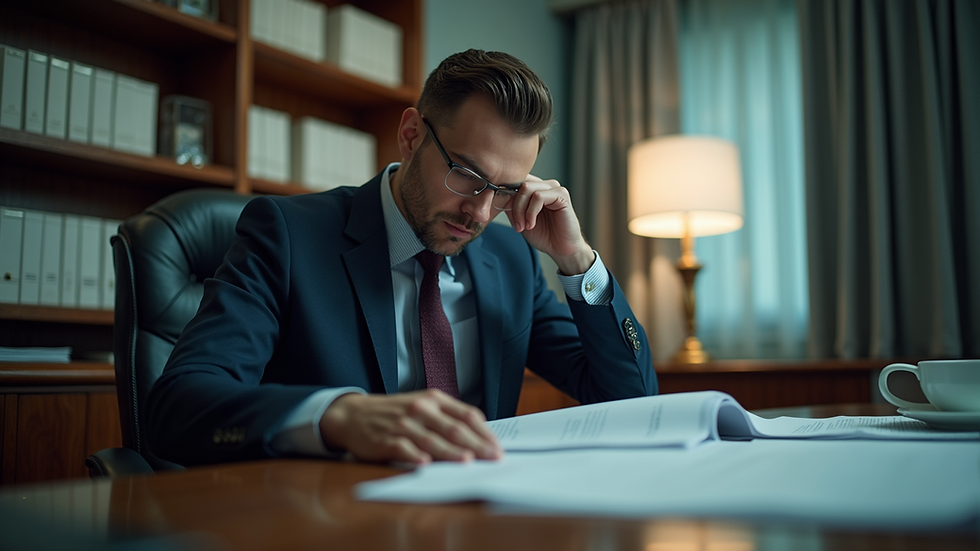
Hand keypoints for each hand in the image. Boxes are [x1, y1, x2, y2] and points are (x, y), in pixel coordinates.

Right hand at [318, 390, 502, 464]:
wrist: (354, 414)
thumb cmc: (395, 413)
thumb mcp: (422, 406)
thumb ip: (446, 418)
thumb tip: (478, 439)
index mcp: (434, 399)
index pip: (466, 414)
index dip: (484, 432)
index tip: (497, 447)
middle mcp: (421, 409)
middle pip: (453, 428)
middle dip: (476, 445)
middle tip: (492, 458)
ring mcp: (403, 424)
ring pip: (432, 440)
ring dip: (450, 452)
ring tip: (467, 461)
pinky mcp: (386, 439)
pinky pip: (403, 448)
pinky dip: (415, 456)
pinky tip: (425, 464)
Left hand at [506, 175, 594, 274]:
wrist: (561, 249)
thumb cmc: (543, 235)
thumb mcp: (519, 219)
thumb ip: (510, 205)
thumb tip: (495, 195)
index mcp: (535, 188)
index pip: (515, 180)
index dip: (504, 194)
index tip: (498, 211)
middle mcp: (544, 185)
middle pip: (519, 183)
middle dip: (513, 206)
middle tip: (516, 225)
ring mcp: (554, 188)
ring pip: (527, 188)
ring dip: (521, 210)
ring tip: (523, 226)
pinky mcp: (562, 195)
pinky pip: (538, 196)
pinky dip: (531, 212)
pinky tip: (532, 224)